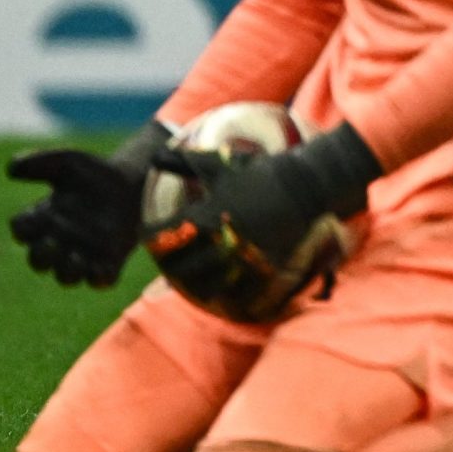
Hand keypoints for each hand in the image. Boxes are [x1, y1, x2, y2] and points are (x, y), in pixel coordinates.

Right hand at [7, 122, 170, 287]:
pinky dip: (99, 278)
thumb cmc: (94, 175)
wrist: (133, 183)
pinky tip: (102, 269)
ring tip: (76, 258)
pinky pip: (100, 280)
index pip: (22, 230)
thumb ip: (39, 163)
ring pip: (66, 277)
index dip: (25, 226)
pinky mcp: (109, 263)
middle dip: (41, 256)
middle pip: (38, 261)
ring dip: (68, 271)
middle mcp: (58, 243)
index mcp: (43, 220)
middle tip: (51, 243)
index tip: (37, 214)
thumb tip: (11, 168)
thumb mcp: (67, 162)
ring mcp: (83, 255)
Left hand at [144, 124, 377, 295]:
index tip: (148, 234)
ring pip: (203, 286)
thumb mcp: (220, 165)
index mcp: (204, 216)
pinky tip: (217, 287)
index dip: (149, 236)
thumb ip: (186, 162)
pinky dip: (221, 295)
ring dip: (191, 284)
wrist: (304, 186)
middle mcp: (218, 241)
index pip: (161, 236)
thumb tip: (156, 156)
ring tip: (188, 278)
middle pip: (177, 268)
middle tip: (165, 260)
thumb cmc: (260, 173)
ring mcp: (239, 258)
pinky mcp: (259, 269)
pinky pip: (234, 294)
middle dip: (167, 265)